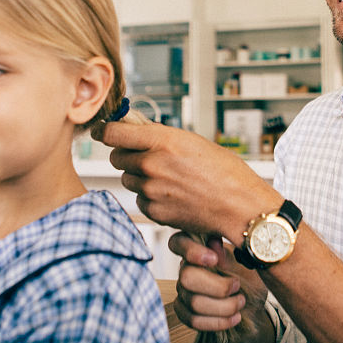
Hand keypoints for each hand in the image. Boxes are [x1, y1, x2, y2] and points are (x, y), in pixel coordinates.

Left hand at [93, 120, 279, 241]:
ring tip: (166, 178)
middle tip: (144, 156)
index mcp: (162, 140)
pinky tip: (171, 195)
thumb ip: (161, 138)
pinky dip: (150, 197)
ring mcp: (151, 190)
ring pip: (128, 179)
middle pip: (117, 158)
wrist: (240, 206)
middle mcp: (152, 164)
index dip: (105, 131)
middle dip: (127, 156)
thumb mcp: (192, 142)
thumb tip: (137, 133)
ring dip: (139, 177)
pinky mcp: (155, 212)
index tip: (102, 131)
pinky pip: (140, 200)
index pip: (113, 133)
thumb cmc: (225, 172)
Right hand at [170, 233, 275, 342]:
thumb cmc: (248, 277)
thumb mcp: (245, 262)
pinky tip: (234, 318)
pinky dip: (218, 322)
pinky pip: (193, 320)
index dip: (191, 251)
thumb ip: (226, 255)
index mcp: (198, 249)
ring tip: (241, 302)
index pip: (179, 242)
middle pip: (186, 277)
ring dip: (224, 307)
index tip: (213, 260)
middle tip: (237, 286)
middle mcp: (186, 268)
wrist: (254, 303)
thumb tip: (213, 244)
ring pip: (194, 302)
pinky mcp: (185, 311)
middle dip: (217, 287)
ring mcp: (183, 291)